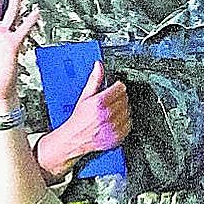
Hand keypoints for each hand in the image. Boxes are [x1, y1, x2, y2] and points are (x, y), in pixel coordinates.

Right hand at [38, 61, 130, 177]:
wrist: (74, 138)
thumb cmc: (79, 118)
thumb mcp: (84, 96)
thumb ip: (94, 80)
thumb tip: (99, 66)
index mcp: (100, 103)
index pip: (120, 88)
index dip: (117, 87)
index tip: (113, 89)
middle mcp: (108, 115)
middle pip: (125, 98)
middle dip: (118, 98)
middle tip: (109, 102)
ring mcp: (113, 126)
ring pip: (128, 110)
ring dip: (121, 109)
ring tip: (110, 112)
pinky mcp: (118, 136)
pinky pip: (129, 123)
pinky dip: (123, 121)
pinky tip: (114, 120)